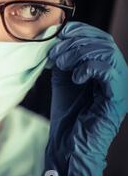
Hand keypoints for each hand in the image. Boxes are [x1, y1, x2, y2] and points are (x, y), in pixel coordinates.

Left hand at [37, 21, 127, 175]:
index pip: (100, 38)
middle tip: (56, 53)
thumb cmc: (66, 113)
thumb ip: (65, 58)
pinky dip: (89, 68)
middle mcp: (115, 75)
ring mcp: (119, 86)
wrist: (67, 144)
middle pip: (104, 42)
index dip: (81, 31)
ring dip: (80, 52)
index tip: (61, 33)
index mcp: (104, 69)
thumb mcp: (62, 78)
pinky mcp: (117, 98)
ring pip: (108, 52)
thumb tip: (59, 37)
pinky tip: (75, 77)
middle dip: (77, 41)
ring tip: (62, 63)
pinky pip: (110, 71)